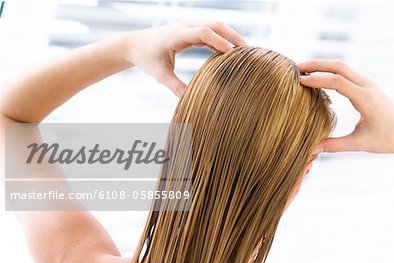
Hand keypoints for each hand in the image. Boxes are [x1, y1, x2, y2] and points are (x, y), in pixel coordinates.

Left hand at [123, 21, 246, 96]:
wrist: (136, 45)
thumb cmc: (146, 58)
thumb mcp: (159, 74)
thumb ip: (174, 85)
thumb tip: (189, 98)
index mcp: (177, 35)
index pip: (203, 32)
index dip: (219, 41)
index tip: (232, 53)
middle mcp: (185, 26)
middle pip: (215, 24)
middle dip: (232, 36)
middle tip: (248, 50)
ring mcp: (189, 27)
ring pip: (215, 26)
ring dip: (230, 36)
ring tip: (245, 51)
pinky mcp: (191, 31)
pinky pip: (210, 32)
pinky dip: (222, 40)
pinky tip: (230, 53)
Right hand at [297, 59, 393, 154]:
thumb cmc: (386, 140)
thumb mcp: (359, 144)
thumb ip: (334, 145)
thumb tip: (311, 149)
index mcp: (365, 98)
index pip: (337, 82)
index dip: (317, 80)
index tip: (299, 81)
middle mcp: (367, 86)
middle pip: (339, 66)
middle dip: (317, 64)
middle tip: (296, 67)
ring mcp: (368, 84)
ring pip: (342, 67)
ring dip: (323, 65)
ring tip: (303, 70)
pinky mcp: (367, 86)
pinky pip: (346, 73)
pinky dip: (330, 71)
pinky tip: (318, 77)